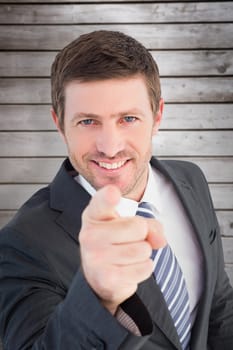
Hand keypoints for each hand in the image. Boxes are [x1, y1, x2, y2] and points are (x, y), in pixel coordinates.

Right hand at [79, 185, 165, 313]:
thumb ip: (149, 224)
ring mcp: (96, 258)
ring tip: (128, 256)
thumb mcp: (129, 224)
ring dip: (143, 254)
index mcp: (94, 215)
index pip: (102, 202)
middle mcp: (90, 235)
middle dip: (142, 235)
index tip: (113, 193)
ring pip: (143, 249)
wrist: (100, 275)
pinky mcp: (107, 278)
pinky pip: (145, 268)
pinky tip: (128, 268)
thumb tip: (159, 240)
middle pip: (138, 227)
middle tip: (129, 241)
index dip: (109, 197)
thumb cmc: (116, 242)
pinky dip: (143, 268)